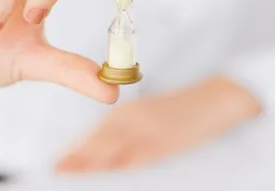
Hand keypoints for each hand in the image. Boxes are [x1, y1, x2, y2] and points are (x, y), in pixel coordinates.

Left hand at [56, 76, 261, 172]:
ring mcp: (152, 129)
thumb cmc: (181, 111)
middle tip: (57, 172)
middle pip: (101, 142)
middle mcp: (136, 118)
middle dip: (78, 159)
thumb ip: (124, 131)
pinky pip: (144, 156)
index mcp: (130, 112)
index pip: (96, 134)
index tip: (57, 164)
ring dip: (93, 164)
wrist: (218, 98)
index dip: (76, 150)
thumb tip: (97, 150)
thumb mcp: (149, 116)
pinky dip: (126, 166)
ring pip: (118, 150)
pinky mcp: (170, 140)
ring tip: (72, 175)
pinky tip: (113, 175)